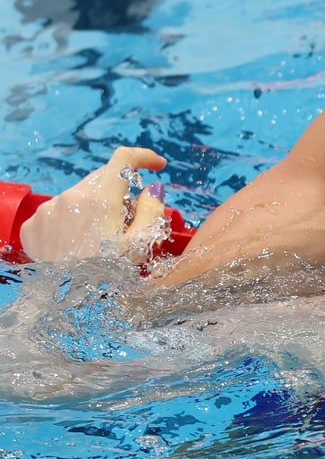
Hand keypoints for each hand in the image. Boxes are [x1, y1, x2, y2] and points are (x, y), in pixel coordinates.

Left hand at [20, 147, 168, 263]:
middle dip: (120, 191)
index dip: (144, 157)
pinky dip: (71, 220)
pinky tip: (76, 243)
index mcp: (101, 198)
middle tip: (128, 218)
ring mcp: (48, 209)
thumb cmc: (104, 275)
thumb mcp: (140, 246)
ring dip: (94, 206)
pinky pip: (59, 211)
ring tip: (98, 238)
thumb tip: (153, 189)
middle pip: (103, 178)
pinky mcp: (34, 224)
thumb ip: (152, 211)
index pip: (125, 159)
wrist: (62, 302)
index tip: (157, 165)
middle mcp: (72, 197)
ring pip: (81, 195)